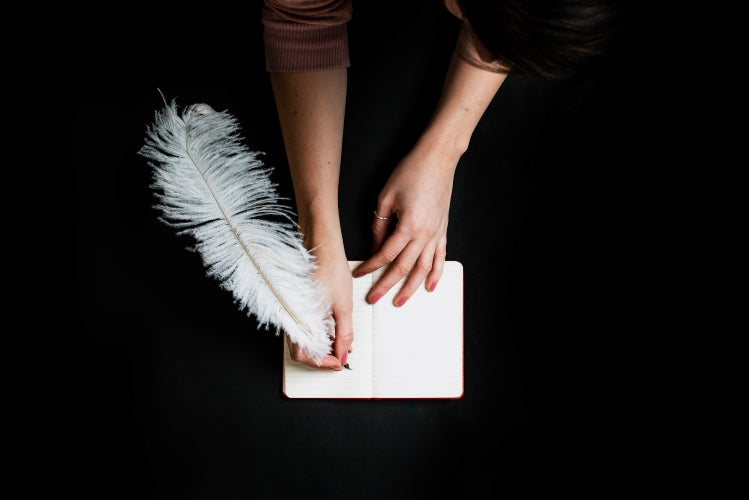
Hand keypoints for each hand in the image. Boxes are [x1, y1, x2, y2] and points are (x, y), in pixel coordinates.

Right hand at [286, 225, 352, 369]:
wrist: (321, 245)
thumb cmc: (330, 269)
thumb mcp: (343, 306)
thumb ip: (344, 334)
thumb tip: (344, 353)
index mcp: (299, 321)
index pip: (305, 355)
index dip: (324, 364)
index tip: (340, 363)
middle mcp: (291, 318)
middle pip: (300, 352)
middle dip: (320, 359)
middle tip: (339, 358)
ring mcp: (291, 312)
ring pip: (301, 341)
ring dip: (319, 348)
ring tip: (338, 345)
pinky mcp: (295, 306)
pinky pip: (301, 328)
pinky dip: (316, 335)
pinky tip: (330, 331)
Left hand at [353, 140, 457, 305]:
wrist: (438, 158)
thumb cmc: (411, 172)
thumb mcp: (386, 197)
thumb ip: (379, 224)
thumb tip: (375, 245)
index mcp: (408, 225)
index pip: (385, 254)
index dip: (370, 266)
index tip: (359, 274)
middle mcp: (425, 234)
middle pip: (403, 267)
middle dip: (387, 285)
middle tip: (374, 298)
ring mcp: (437, 234)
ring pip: (424, 268)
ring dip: (411, 288)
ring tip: (400, 301)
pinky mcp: (444, 230)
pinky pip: (440, 257)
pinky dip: (436, 274)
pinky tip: (430, 287)